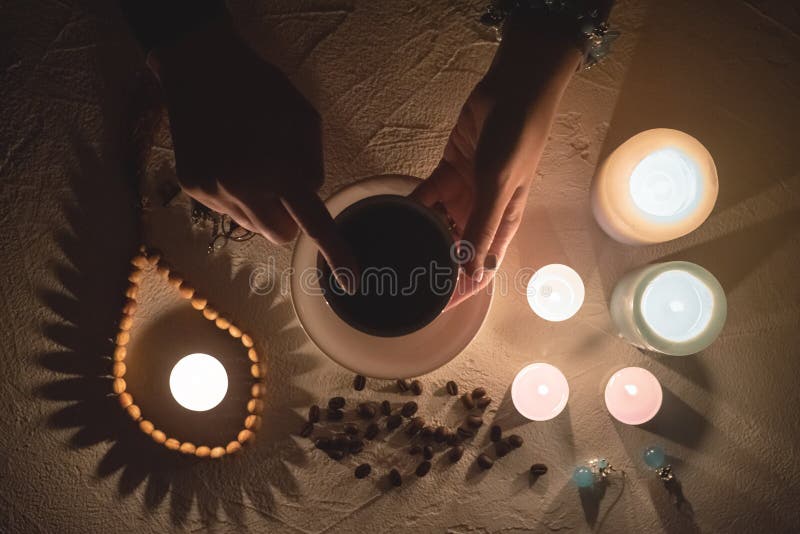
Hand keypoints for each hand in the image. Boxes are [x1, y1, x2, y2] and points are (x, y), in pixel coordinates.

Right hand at [149, 18, 355, 290]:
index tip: (350, 282)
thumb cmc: (261, 89)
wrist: (198, 68)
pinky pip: (227, 211)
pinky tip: (229, 161)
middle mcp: (244, 188)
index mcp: (279, 168)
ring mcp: (215, 191)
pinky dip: (236, 196)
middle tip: (284, 189)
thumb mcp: (305, 118)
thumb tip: (306, 193)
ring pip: (253, 226)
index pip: (313, 221)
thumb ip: (312, 162)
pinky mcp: (193, 188)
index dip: (335, 252)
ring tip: (252, 165)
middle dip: (290, 220)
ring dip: (262, 208)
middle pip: (280, 235)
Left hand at [412, 15, 580, 308]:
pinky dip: (413, 206)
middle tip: (407, 283)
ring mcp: (466, 191)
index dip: (465, 288)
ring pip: (439, 223)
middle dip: (437, 266)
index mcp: (504, 220)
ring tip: (394, 254)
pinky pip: (427, 196)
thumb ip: (482, 226)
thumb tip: (473, 270)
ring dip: (422, 237)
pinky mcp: (449, 170)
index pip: (484, 264)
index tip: (441, 308)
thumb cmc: (515, 138)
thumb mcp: (498, 185)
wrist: (512, 90)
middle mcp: (484, 210)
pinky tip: (394, 218)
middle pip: (458, 248)